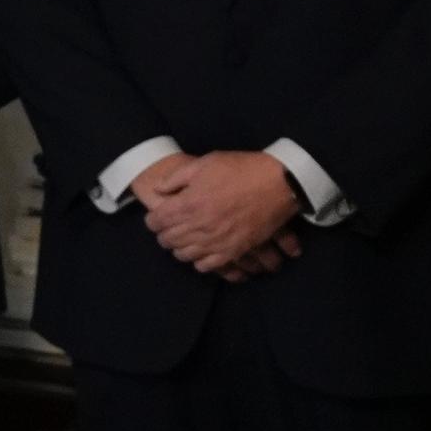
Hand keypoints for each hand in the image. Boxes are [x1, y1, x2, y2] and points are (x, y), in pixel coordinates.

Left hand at [136, 148, 305, 275]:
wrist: (278, 184)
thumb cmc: (241, 170)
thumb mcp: (205, 163)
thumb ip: (176, 178)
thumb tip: (157, 190)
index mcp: (188, 204)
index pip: (157, 221)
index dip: (153, 220)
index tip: (155, 217)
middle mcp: (198, 227)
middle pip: (168, 240)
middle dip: (163, 234)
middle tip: (166, 229)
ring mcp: (215, 242)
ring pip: (184, 255)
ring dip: (179, 248)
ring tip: (182, 241)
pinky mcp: (232, 252)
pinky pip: (207, 266)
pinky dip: (199, 262)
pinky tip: (200, 253)